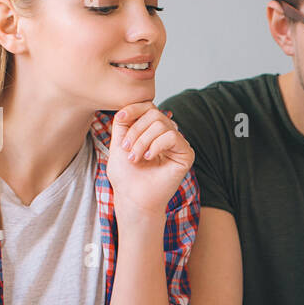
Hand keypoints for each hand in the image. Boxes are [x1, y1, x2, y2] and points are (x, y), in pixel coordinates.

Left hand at [107, 102, 194, 219]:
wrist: (132, 197)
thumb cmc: (126, 176)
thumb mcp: (118, 143)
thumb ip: (123, 123)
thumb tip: (126, 107)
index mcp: (152, 131)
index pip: (148, 108)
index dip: (134, 109)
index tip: (119, 119)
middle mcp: (167, 135)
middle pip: (154, 113)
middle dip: (136, 130)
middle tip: (127, 149)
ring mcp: (178, 144)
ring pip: (162, 124)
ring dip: (143, 140)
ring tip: (135, 157)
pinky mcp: (186, 154)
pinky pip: (172, 136)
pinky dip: (156, 145)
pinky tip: (149, 158)